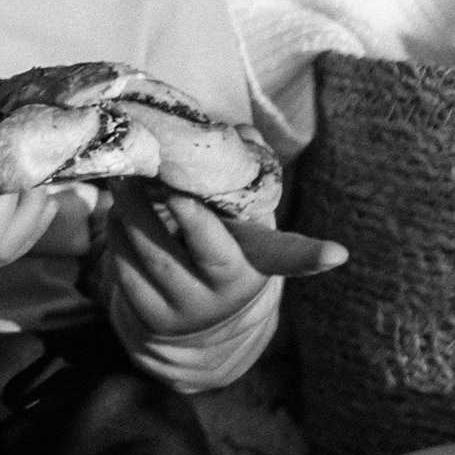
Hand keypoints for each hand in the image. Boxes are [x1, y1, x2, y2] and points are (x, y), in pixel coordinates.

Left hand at [102, 180, 345, 341]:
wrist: (195, 320)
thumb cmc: (222, 245)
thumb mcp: (241, 217)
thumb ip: (244, 172)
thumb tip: (243, 134)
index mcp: (256, 264)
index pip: (284, 258)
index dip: (309, 256)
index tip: (337, 253)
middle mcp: (225, 292)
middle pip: (202, 245)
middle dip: (181, 208)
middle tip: (160, 170)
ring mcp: (184, 307)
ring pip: (150, 247)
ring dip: (132, 204)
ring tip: (125, 173)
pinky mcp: (146, 314)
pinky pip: (122, 261)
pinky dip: (117, 228)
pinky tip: (120, 208)